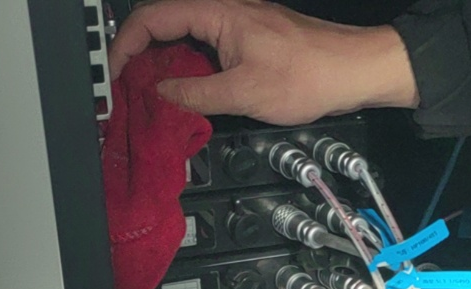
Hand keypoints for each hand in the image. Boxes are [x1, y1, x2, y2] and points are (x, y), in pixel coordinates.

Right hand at [107, 0, 418, 124]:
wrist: (356, 70)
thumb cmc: (312, 74)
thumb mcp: (243, 94)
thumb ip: (194, 94)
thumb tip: (162, 95)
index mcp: (218, 13)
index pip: (152, 18)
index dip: (126, 44)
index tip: (115, 72)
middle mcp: (225, 10)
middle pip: (165, 24)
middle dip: (140, 54)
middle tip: (126, 88)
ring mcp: (238, 23)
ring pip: (186, 37)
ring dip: (165, 63)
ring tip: (151, 94)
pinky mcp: (251, 38)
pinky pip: (207, 46)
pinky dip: (190, 66)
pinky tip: (188, 90)